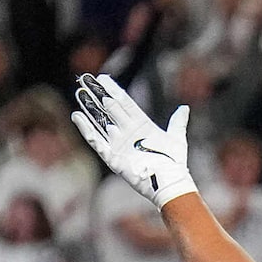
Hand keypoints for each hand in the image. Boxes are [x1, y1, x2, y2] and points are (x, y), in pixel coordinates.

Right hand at [70, 74, 197, 208]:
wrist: (170, 183)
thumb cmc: (174, 163)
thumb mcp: (176, 139)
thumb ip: (177, 122)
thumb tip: (184, 108)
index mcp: (141, 125)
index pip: (124, 103)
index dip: (113, 90)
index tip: (102, 77)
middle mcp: (128, 133)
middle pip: (109, 108)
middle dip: (97, 94)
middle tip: (84, 79)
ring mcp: (119, 144)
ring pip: (100, 122)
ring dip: (89, 108)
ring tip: (79, 93)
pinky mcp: (113, 158)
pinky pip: (96, 141)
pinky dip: (86, 130)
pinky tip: (77, 116)